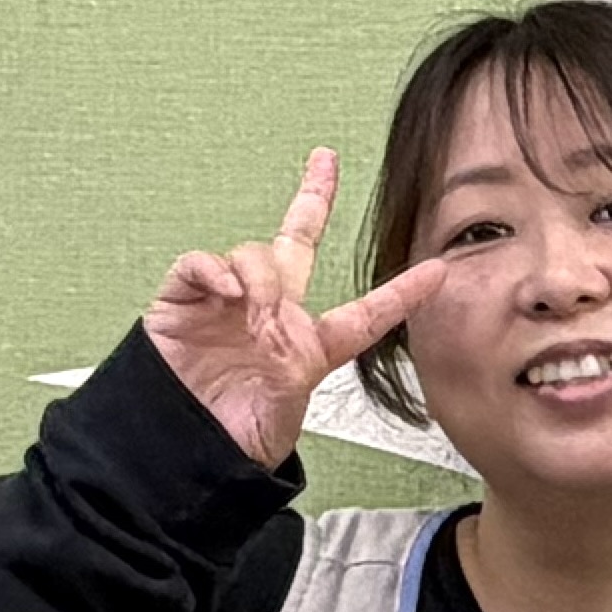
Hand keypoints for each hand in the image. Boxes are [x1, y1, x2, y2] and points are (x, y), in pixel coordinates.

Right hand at [142, 151, 455, 469]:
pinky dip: (213, 271)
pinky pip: (200, 265)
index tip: (436, 273)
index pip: (362, 315)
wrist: (174, 451)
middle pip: (297, 244)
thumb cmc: (227, 442)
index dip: (400, 295)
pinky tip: (226, 292)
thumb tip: (283, 341)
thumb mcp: (279, 426)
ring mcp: (226, 304)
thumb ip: (291, 383)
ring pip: (253, 255)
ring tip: (257, 315)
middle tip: (325, 161)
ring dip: (259, 277)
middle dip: (312, 198)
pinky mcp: (183, 302)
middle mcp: (269, 315)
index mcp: (306, 349)